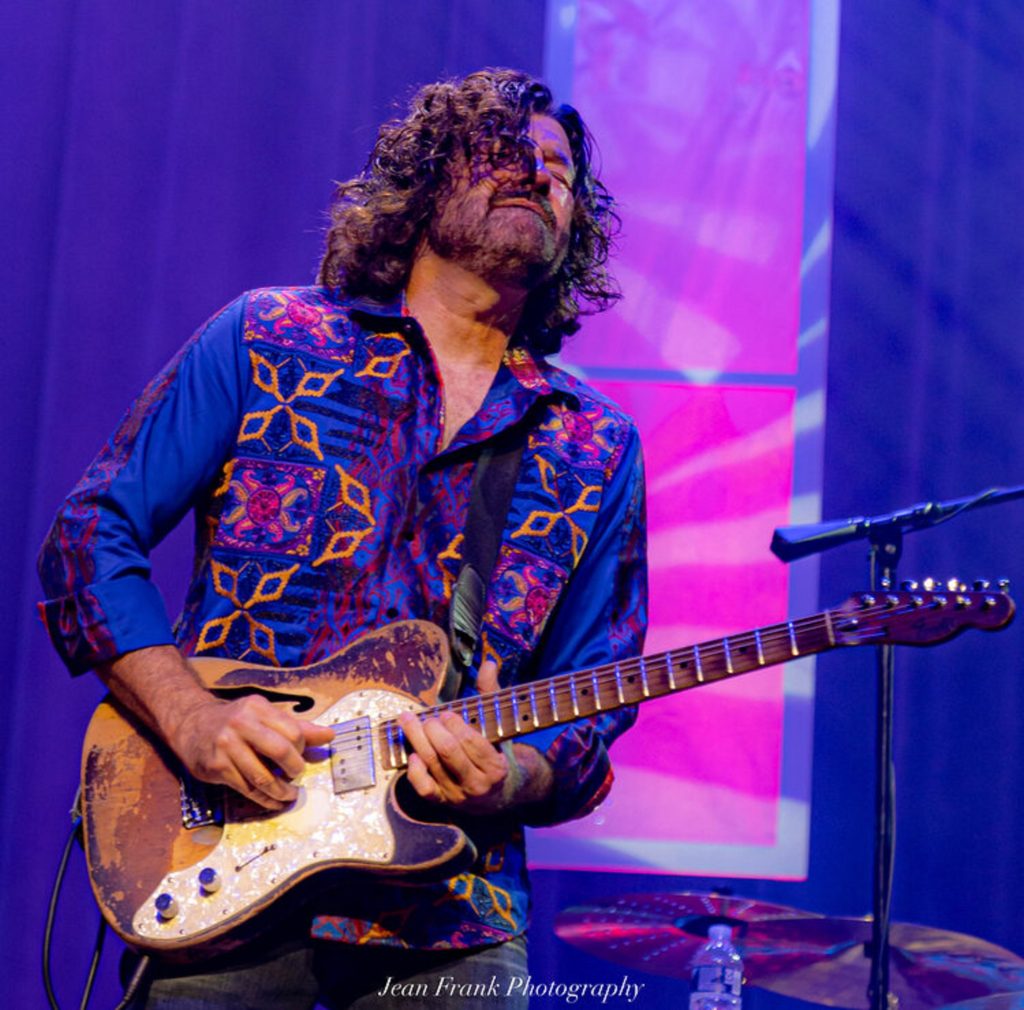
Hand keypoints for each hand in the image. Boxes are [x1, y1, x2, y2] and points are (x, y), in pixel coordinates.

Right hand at [97, 645, 334, 811]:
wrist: (191, 725)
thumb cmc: (236, 721)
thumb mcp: (264, 716)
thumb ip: (297, 726)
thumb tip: (330, 735)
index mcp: (258, 707)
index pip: (293, 731)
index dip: (302, 749)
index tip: (301, 756)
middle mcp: (241, 724)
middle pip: (280, 751)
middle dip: (295, 769)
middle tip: (297, 776)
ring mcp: (226, 746)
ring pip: (263, 776)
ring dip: (281, 791)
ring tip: (290, 795)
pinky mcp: (216, 767)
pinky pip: (247, 789)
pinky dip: (265, 799)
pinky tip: (274, 801)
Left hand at [398, 660, 515, 814]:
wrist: (499, 794)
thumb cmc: (494, 751)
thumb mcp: (497, 725)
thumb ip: (491, 694)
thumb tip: (489, 663)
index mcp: (496, 766)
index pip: (471, 742)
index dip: (455, 726)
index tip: (446, 713)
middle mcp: (478, 784)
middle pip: (448, 753)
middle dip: (433, 731)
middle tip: (427, 718)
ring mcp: (458, 795)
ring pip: (433, 766)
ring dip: (417, 740)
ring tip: (407, 720)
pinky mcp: (443, 802)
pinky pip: (425, 790)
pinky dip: (415, 772)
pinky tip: (411, 754)